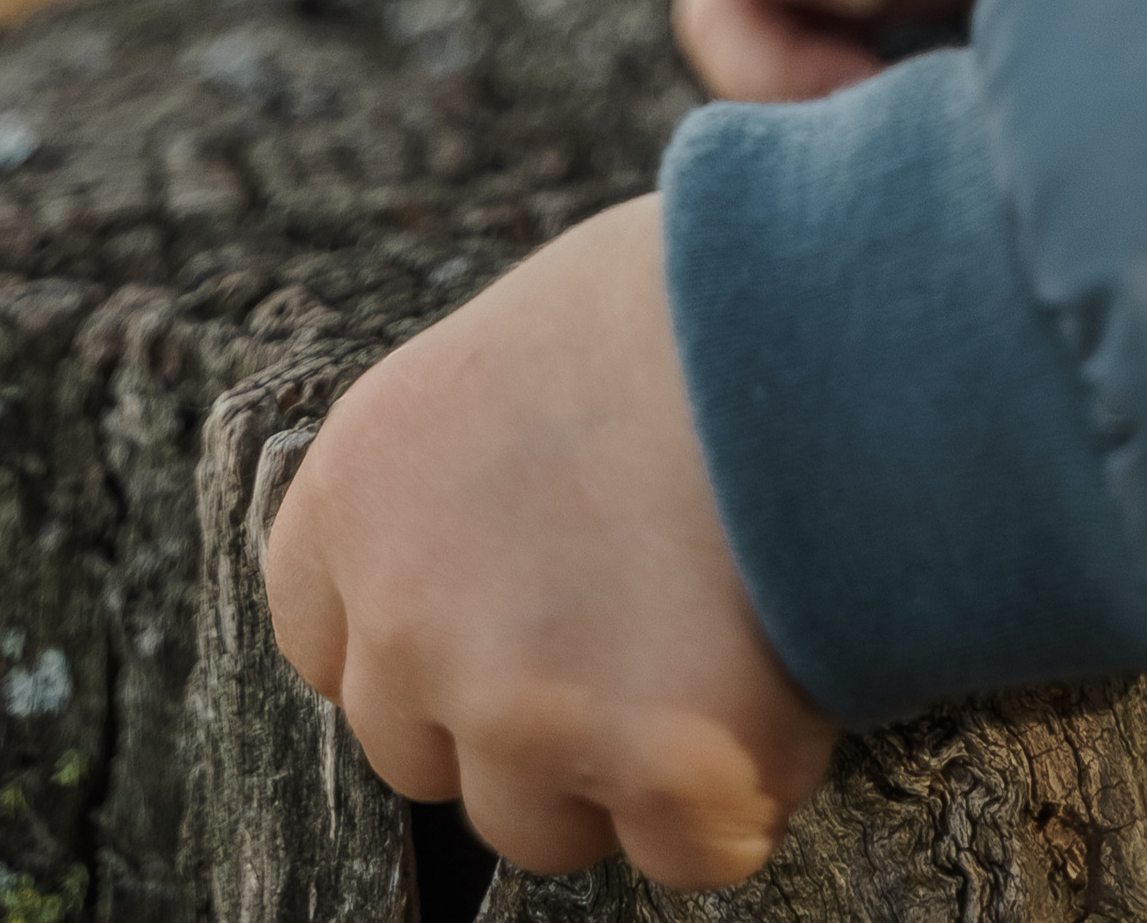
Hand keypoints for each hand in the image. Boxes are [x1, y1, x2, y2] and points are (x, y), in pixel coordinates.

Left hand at [264, 195, 834, 887]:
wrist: (824, 312)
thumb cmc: (687, 298)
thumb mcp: (519, 348)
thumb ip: (468, 473)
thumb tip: (497, 544)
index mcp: (364, 488)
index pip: (322, 640)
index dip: (413, 641)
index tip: (492, 614)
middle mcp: (413, 616)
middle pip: (422, 751)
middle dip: (515, 714)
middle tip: (631, 614)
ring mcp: (527, 711)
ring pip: (539, 820)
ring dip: (618, 765)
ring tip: (712, 629)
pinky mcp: (666, 775)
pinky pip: (686, 848)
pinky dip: (739, 791)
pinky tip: (780, 670)